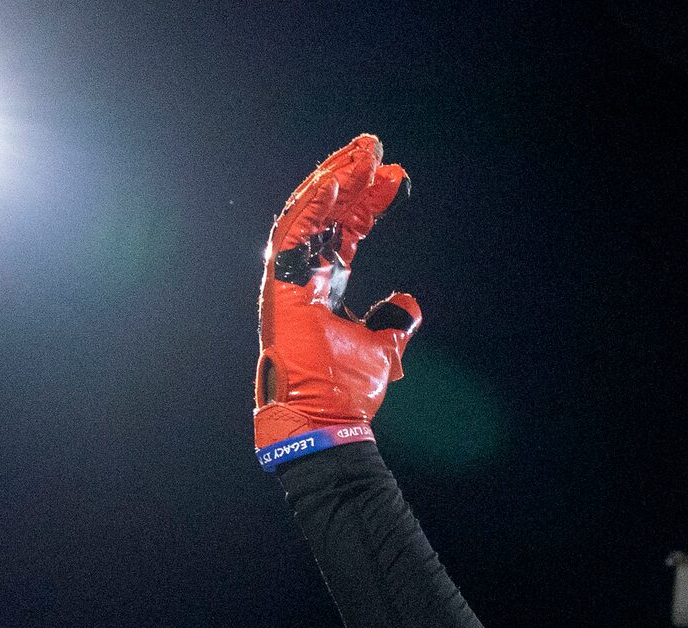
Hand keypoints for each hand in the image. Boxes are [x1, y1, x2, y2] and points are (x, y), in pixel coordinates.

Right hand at [254, 135, 420, 466]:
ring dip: (333, 180)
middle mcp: (304, 278)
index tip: (398, 176)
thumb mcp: (383, 348)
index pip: (347, 230)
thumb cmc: (346, 393)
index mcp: (324, 287)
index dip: (369, 201)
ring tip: (360, 152)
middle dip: (350, 177)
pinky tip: (334, 180)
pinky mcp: (279, 290)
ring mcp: (289, 282)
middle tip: (375, 145)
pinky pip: (292, 236)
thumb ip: (393, 322)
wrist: (326, 422)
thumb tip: (408, 303)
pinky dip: (311, 208)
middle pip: (327, 214)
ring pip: (308, 215)